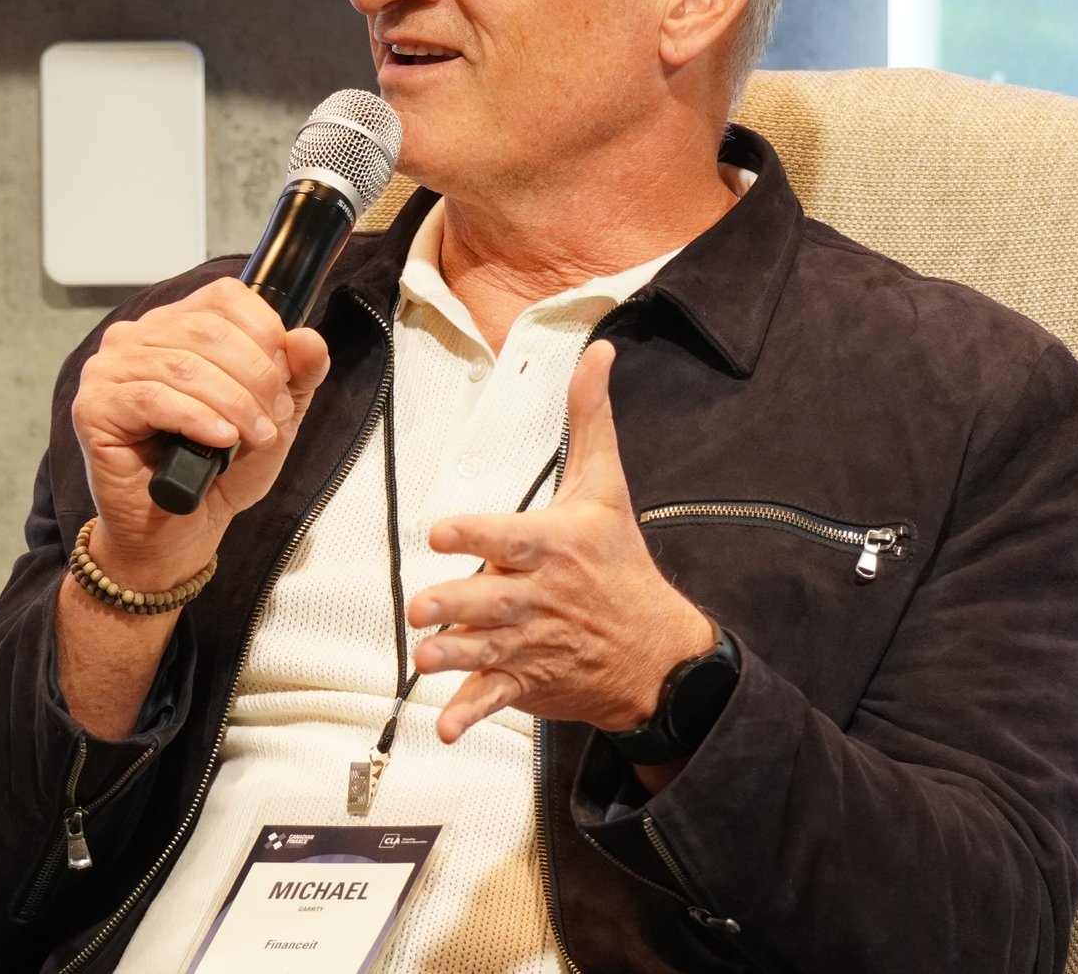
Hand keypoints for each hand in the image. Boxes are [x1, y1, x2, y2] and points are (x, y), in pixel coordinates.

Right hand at [71, 279, 329, 590]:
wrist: (177, 532)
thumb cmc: (216, 473)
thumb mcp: (273, 419)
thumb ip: (297, 376)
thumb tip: (309, 339)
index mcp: (178, 325)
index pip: (225, 297)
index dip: (264, 334)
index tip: (283, 379)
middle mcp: (138, 337)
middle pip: (208, 330)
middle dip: (255, 377)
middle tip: (273, 419)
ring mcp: (110, 369)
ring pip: (183, 364)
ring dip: (233, 402)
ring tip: (254, 435)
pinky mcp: (94, 406)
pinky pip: (152, 397)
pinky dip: (196, 418)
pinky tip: (218, 439)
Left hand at [406, 340, 715, 741]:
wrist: (656, 650)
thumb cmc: (620, 563)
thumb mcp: (608, 487)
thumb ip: (590, 420)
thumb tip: (599, 352)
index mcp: (555, 546)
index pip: (510, 536)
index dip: (475, 533)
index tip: (441, 530)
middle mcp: (541, 596)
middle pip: (492, 598)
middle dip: (456, 604)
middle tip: (421, 605)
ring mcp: (534, 642)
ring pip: (485, 649)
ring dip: (454, 656)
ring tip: (424, 657)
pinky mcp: (529, 680)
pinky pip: (496, 699)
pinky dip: (470, 714)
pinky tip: (446, 727)